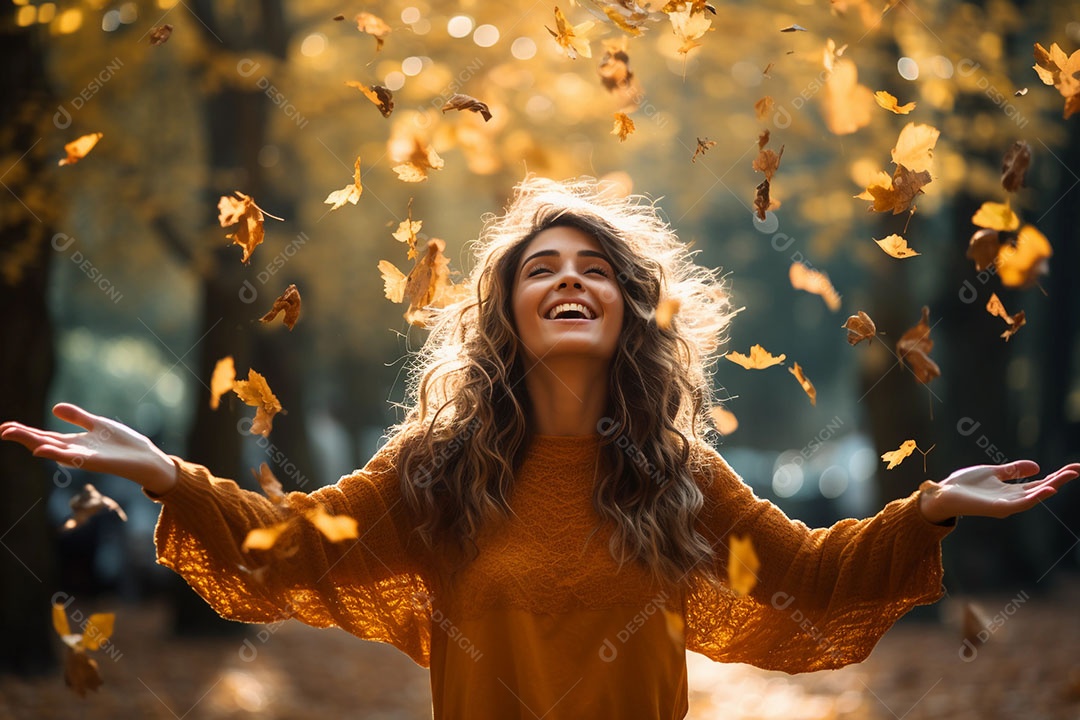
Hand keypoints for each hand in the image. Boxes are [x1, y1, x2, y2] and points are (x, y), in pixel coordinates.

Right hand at [1, 403, 177, 494]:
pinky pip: (72, 457)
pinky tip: (42, 449)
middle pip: (44, 442)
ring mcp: (83, 457)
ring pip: (53, 449)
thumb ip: (77, 417)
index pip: (44, 436)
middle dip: (23, 436)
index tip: (5, 426)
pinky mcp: (95, 461)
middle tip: (2, 430)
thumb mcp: (98, 424)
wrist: (147, 459)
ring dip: (33, 442)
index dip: (25, 432)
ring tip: (12, 434)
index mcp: (75, 443)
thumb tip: (54, 408)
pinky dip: (56, 453)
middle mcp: (75, 451)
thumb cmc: (124, 444)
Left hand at [918, 460, 1079, 523]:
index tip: (1075, 467)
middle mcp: (1013, 499)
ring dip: (1053, 486)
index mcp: (1012, 491)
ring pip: (1036, 496)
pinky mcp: (999, 508)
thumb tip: (1038, 466)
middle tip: (1079, 468)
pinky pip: (1021, 503)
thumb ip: (1013, 470)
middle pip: (1042, 489)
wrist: (944, 493)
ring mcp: (1007, 505)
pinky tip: (1048, 489)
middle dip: (1061, 479)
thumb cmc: (965, 484)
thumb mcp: (993, 472)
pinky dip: (1035, 497)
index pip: (1040, 483)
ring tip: (1069, 475)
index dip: (1057, 475)